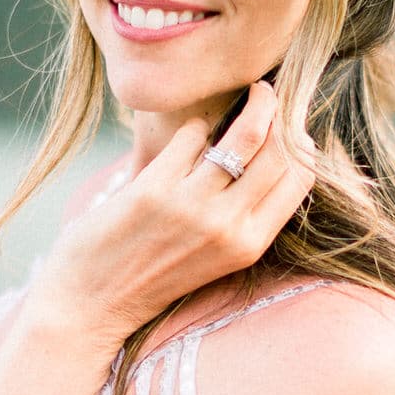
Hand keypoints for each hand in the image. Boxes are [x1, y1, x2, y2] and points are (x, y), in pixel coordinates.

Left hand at [28, 81, 316, 344]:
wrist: (91, 303)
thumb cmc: (153, 276)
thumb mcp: (216, 258)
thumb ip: (244, 214)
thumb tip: (271, 154)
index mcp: (248, 245)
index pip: (300, 179)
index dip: (302, 145)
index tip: (293, 126)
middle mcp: (226, 227)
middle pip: (279, 151)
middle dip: (282, 116)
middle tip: (272, 98)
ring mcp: (190, 206)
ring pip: (244, 135)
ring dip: (254, 104)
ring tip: (254, 92)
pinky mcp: (154, 187)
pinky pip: (192, 134)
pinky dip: (196, 126)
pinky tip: (190, 133)